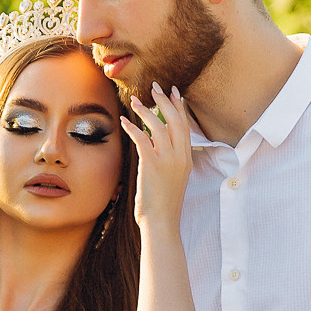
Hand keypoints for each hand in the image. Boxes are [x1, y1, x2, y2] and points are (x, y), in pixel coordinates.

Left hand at [119, 84, 194, 229]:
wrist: (162, 223)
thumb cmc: (163, 205)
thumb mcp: (171, 179)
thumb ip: (167, 161)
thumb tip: (155, 146)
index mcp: (186, 159)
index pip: (185, 126)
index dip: (179, 108)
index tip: (174, 93)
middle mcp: (180, 157)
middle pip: (175, 120)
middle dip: (165, 101)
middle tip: (156, 87)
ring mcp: (168, 160)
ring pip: (159, 126)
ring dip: (146, 110)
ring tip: (136, 100)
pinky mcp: (152, 165)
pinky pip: (142, 139)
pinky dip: (132, 127)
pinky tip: (124, 120)